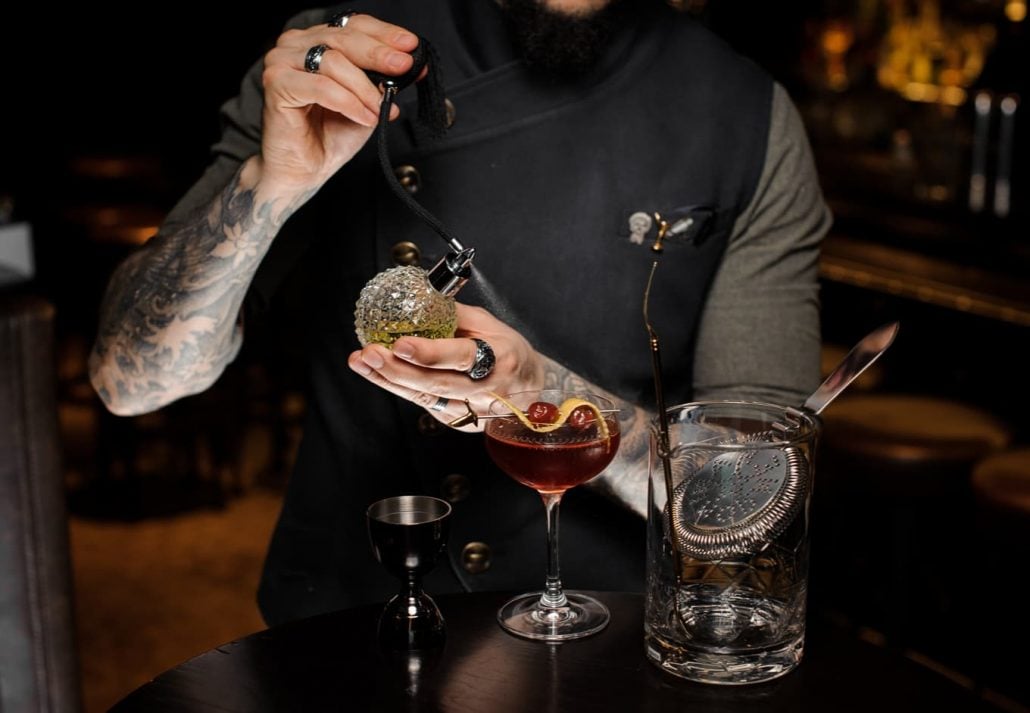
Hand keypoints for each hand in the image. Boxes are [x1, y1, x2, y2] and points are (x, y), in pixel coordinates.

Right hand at [255, 14, 420, 194]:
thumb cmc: (329, 135)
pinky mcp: (277, 84)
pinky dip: (349, 103)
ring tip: (379, 109)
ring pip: (334, 62)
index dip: (384, 34)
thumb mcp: (367, 103)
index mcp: (316, 42)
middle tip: (403, 66)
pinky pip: (322, 87)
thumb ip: (383, 81)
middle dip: (379, 54)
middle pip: (343, 38)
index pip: (353, 26)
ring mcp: (282, 63)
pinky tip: (365, 117)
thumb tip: (411, 65)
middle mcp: (295, 46)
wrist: (304, 170)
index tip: (410, 46)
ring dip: (364, 88)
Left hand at [347, 304, 545, 430]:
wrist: (529, 386)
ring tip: (361, 361)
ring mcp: (473, 411)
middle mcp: (488, 390)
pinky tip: (376, 373)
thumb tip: (417, 297)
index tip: (400, 343)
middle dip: (397, 369)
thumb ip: (453, 314)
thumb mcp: (489, 324)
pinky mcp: (459, 421)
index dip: (430, 353)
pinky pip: (423, 404)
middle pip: (437, 384)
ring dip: (388, 380)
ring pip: (425, 398)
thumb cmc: (506, 348)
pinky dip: (397, 388)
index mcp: (500, 358)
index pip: (462, 357)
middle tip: (369, 353)